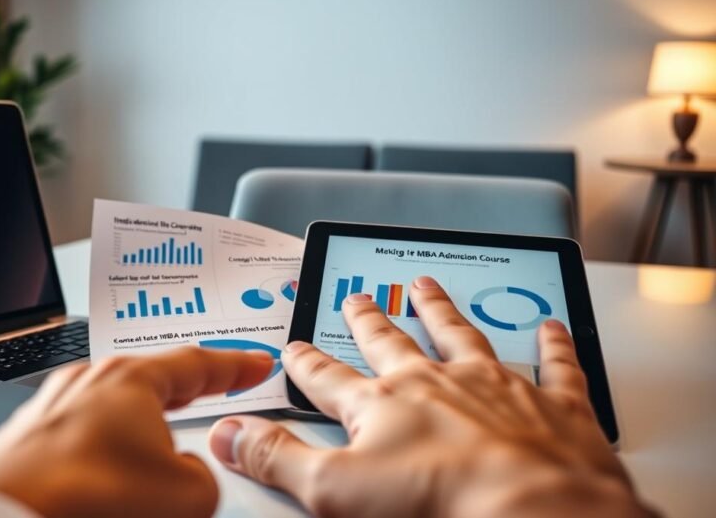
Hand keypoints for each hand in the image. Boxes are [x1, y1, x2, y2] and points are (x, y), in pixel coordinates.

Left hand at [0, 347, 273, 517]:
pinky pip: (81, 438)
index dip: (235, 366)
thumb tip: (189, 474)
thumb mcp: (185, 496)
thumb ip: (206, 477)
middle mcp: (89, 382)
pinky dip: (103, 452)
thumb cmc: (85, 498)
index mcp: (131, 379)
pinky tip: (106, 480)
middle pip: (151, 379)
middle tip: (210, 389)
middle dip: (185, 390)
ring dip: (140, 427)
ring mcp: (53, 408)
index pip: (198, 363)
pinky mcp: (27, 441)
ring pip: (112, 410)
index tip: (255, 363)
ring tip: (156, 451)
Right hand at [209, 277, 653, 517]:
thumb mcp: (333, 490)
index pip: (329, 379)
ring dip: (442, 312)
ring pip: (463, 337)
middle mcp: (437, 384)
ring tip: (427, 288)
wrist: (533, 510)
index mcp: (383, 405)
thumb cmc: (439, 502)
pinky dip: (552, 346)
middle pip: (393, 343)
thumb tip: (230, 437)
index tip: (294, 349)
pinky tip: (550, 328)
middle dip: (370, 321)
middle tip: (357, 300)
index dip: (305, 364)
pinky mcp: (553, 407)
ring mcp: (496, 388)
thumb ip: (277, 458)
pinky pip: (554, 367)